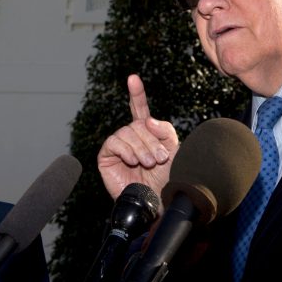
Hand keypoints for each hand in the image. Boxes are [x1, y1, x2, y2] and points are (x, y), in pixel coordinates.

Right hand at [97, 74, 178, 201]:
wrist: (158, 203)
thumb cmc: (167, 180)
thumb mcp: (175, 151)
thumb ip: (165, 131)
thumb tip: (147, 120)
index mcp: (147, 133)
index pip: (140, 109)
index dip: (137, 94)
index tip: (133, 78)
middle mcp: (131, 138)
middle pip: (138, 124)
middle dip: (151, 139)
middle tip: (159, 158)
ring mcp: (118, 147)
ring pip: (127, 132)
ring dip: (141, 147)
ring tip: (148, 163)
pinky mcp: (106, 157)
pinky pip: (113, 142)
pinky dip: (125, 149)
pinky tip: (133, 161)